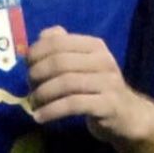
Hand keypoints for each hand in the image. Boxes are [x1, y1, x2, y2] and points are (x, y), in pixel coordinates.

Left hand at [25, 27, 153, 147]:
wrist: (127, 114)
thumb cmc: (98, 87)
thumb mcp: (83, 63)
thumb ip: (64, 47)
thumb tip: (43, 36)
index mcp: (95, 46)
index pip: (58, 41)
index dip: (36, 53)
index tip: (26, 67)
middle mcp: (104, 60)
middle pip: (60, 62)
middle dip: (36, 75)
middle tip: (29, 88)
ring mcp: (108, 82)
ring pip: (66, 83)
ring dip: (42, 95)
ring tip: (33, 104)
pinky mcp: (107, 105)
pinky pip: (73, 104)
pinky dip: (51, 111)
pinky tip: (40, 117)